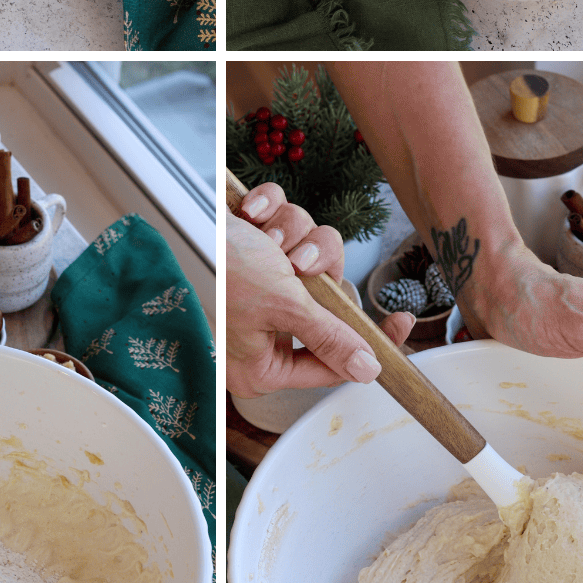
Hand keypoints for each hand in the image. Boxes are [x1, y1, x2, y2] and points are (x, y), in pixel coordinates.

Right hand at [227, 183, 412, 394]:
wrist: (179, 214)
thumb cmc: (223, 268)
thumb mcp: (284, 306)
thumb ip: (328, 338)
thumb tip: (367, 370)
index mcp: (265, 363)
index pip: (332, 361)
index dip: (371, 340)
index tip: (403, 320)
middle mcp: (265, 328)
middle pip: (327, 300)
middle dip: (316, 269)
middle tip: (299, 263)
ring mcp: (261, 286)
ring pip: (313, 254)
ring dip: (293, 236)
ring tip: (265, 237)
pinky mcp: (255, 246)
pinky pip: (288, 224)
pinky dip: (273, 213)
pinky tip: (253, 214)